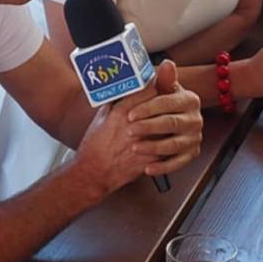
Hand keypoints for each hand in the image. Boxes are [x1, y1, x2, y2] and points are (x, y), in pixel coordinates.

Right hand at [76, 63, 202, 192]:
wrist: (93, 172)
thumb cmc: (94, 147)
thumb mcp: (100, 118)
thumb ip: (114, 102)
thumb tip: (123, 91)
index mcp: (121, 111)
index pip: (149, 91)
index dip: (155, 89)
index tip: (157, 89)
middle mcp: (134, 125)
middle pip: (161, 107)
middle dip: (165, 105)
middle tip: (166, 105)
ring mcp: (144, 142)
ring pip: (167, 126)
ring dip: (169, 124)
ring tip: (167, 124)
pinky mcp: (150, 158)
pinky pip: (167, 147)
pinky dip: (168, 143)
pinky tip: (166, 142)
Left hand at [129, 60, 203, 174]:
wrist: (164, 124)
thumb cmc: (156, 105)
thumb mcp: (157, 92)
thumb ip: (161, 80)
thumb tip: (168, 64)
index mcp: (188, 99)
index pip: (167, 102)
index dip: (147, 109)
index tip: (129, 114)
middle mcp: (196, 118)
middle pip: (171, 123)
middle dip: (148, 128)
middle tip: (129, 131)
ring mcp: (195, 137)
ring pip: (174, 145)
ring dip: (153, 148)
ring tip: (135, 148)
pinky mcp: (192, 154)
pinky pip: (178, 163)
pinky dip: (162, 168)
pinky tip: (147, 169)